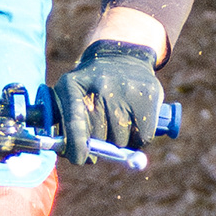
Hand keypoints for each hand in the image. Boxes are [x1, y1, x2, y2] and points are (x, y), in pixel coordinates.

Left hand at [56, 38, 164, 157]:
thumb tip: (82, 158)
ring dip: (120, 141)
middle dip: (100, 145)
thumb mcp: (70, 95)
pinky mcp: (148, 95)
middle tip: (102, 135)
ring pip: (122, 140)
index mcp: (74, 86)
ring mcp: (125, 89)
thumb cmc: (90, 86)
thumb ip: (67, 127)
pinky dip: (139, 139)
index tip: (80, 159)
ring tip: (119, 123)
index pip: (74, 122)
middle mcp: (100, 86)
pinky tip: (134, 123)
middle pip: (100, 137)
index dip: (77, 145)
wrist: (122, 56)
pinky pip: (143, 137)